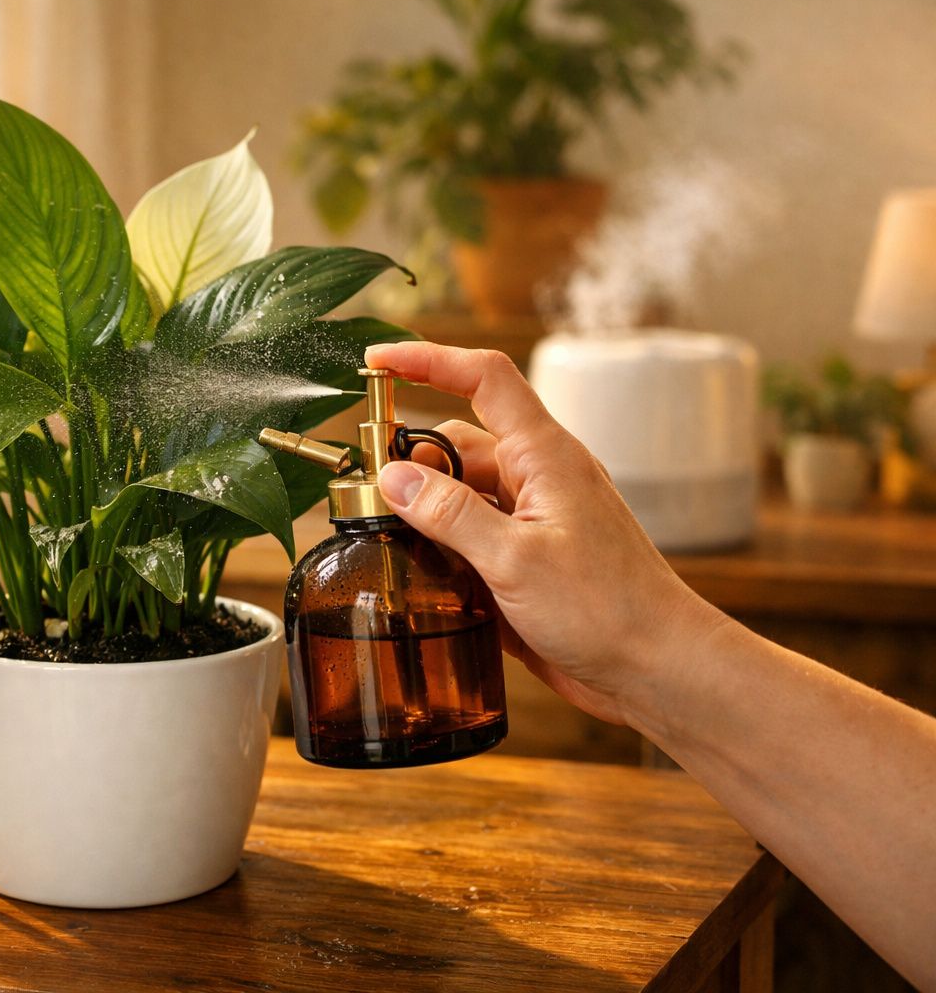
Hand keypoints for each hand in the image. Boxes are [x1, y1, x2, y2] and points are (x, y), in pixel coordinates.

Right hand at [365, 342, 728, 726]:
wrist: (657, 669)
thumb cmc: (609, 609)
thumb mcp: (515, 560)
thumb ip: (450, 515)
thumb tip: (393, 479)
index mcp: (544, 456)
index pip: (484, 378)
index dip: (429, 359)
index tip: (378, 360)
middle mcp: (537, 477)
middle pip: (456, 442)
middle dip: (410, 461)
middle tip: (370, 498)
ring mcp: (531, 518)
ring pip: (457, 493)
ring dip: (423, 512)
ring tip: (393, 543)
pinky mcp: (524, 558)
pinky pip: (469, 535)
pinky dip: (440, 547)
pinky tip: (422, 575)